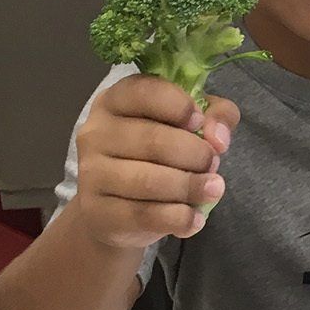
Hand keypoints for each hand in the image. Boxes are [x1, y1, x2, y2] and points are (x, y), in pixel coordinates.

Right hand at [72, 74, 238, 248]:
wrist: (118, 209)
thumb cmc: (159, 154)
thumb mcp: (192, 124)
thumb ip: (216, 115)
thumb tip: (218, 137)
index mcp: (116, 100)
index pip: (145, 91)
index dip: (180, 106)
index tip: (199, 123)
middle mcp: (95, 132)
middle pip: (152, 140)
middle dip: (195, 154)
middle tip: (213, 163)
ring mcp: (91, 173)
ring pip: (148, 180)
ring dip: (191, 186)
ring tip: (214, 189)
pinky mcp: (96, 211)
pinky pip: (144, 215)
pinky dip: (179, 218)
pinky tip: (196, 218)